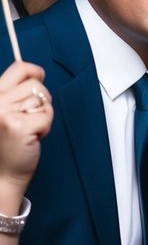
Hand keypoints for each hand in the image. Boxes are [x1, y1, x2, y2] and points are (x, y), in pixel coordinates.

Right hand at [0, 61, 51, 202]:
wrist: (1, 176)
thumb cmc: (7, 146)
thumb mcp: (5, 112)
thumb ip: (14, 94)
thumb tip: (36, 74)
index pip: (20, 67)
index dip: (34, 73)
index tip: (38, 80)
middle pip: (35, 84)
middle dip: (40, 101)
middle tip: (29, 119)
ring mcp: (5, 113)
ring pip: (43, 99)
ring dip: (42, 115)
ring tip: (28, 130)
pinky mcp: (18, 125)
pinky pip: (47, 114)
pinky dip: (45, 126)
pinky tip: (31, 137)